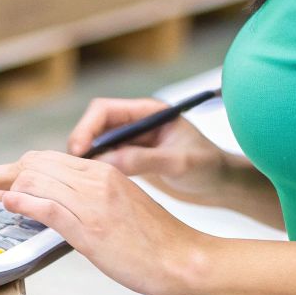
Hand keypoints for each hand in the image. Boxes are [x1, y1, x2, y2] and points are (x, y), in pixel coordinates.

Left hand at [0, 151, 215, 294]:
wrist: (184, 259)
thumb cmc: (153, 241)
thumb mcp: (117, 208)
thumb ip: (85, 199)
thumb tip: (48, 200)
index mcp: (103, 173)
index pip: (46, 159)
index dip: (9, 166)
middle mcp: (96, 180)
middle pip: (35, 164)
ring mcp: (93, 203)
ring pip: (38, 180)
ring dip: (3, 184)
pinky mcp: (93, 227)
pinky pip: (52, 206)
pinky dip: (25, 202)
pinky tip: (5, 202)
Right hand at [67, 97, 234, 205]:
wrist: (221, 184)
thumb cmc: (209, 167)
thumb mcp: (180, 163)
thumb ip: (145, 160)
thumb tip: (108, 161)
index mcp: (148, 113)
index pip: (105, 110)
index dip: (87, 127)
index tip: (79, 150)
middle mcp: (136, 123)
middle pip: (94, 126)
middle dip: (81, 144)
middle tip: (74, 168)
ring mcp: (132, 142)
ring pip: (96, 144)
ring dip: (86, 158)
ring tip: (79, 178)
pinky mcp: (131, 159)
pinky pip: (104, 160)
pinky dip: (95, 170)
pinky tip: (93, 185)